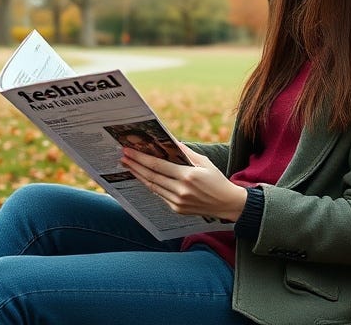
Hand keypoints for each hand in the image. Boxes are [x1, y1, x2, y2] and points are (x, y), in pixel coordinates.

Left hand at [121, 143, 247, 220]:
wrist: (227, 204)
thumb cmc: (216, 179)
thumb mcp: (204, 162)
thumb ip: (186, 152)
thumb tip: (170, 141)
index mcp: (188, 176)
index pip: (158, 165)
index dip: (141, 158)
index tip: (129, 151)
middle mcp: (181, 190)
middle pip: (151, 176)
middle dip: (135, 165)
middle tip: (123, 157)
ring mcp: (178, 202)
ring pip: (153, 187)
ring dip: (139, 176)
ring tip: (129, 166)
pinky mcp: (177, 209)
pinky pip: (160, 195)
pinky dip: (151, 185)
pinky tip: (144, 177)